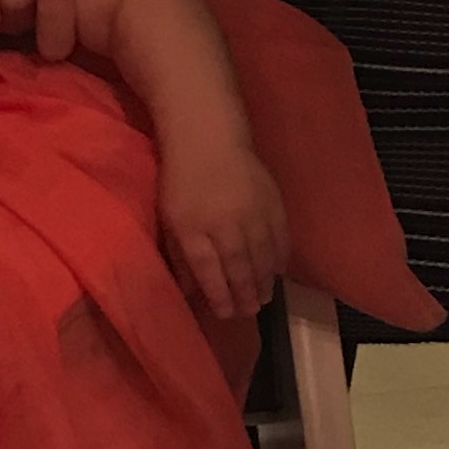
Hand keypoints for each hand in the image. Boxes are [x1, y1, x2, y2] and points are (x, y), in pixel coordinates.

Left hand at [161, 138, 289, 322]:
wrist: (208, 136)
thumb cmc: (181, 179)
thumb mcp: (169, 218)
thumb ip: (179, 255)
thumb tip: (188, 290)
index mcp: (194, 227)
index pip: (209, 270)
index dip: (219, 295)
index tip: (225, 313)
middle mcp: (225, 223)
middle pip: (239, 267)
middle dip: (245, 294)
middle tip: (249, 312)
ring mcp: (252, 212)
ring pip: (262, 255)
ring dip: (264, 281)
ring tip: (264, 299)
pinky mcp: (272, 201)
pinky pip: (280, 236)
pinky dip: (280, 257)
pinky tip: (278, 271)